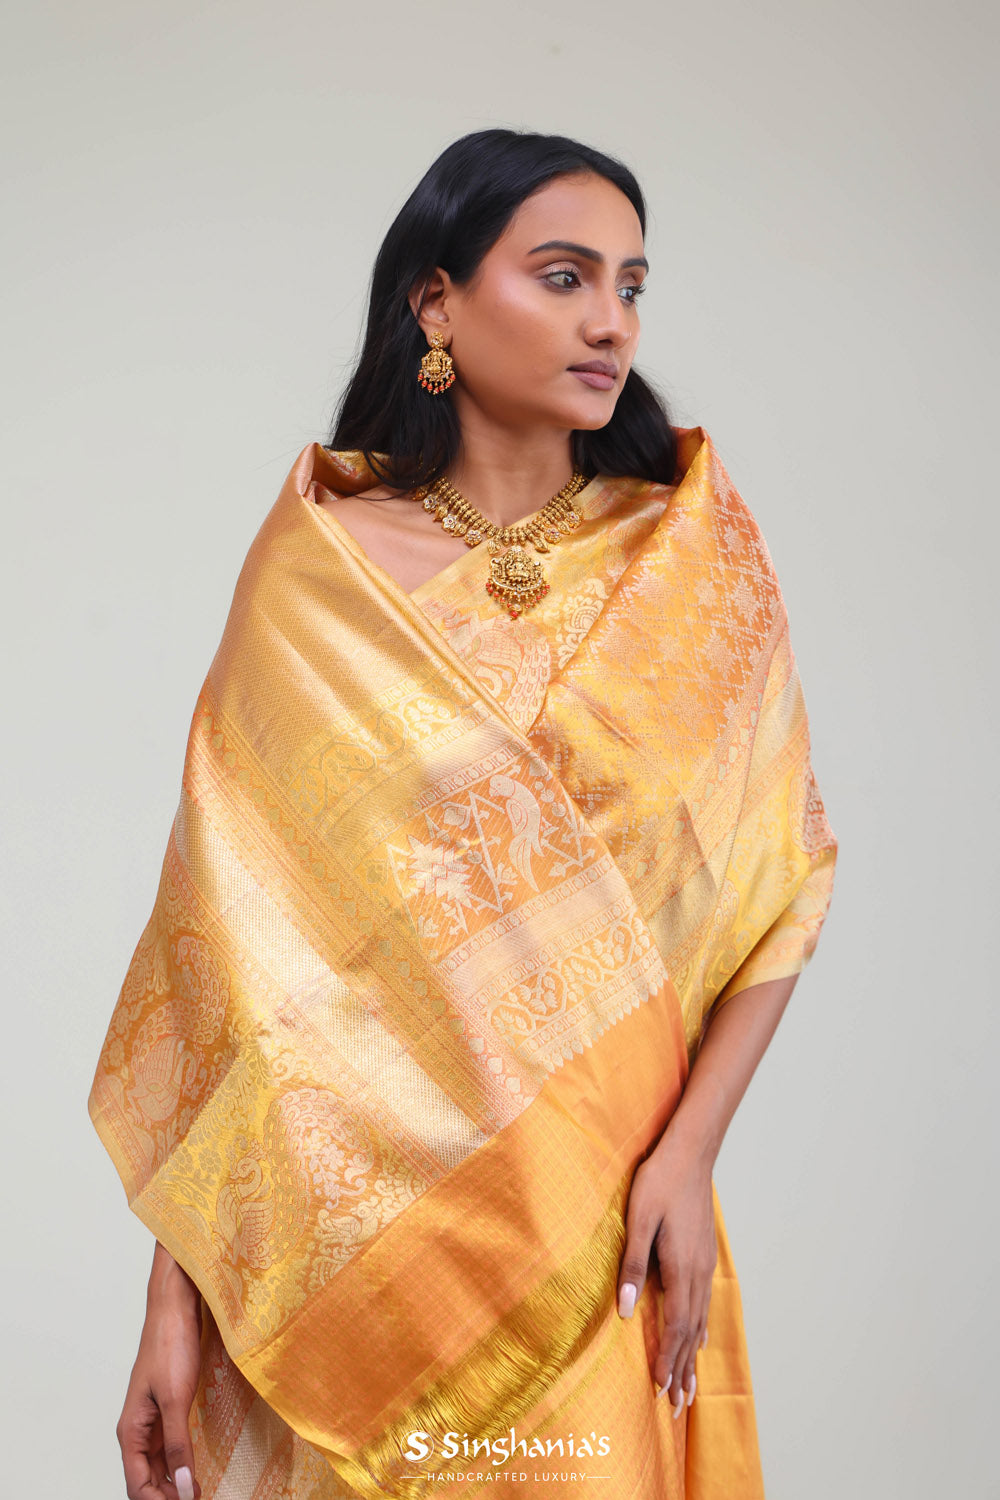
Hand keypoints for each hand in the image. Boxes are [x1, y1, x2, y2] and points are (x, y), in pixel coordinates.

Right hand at [117, 1264, 203, 1499]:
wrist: (175, 1308)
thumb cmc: (170, 1347)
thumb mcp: (176, 1398)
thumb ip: (178, 1444)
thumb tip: (181, 1486)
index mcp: (131, 1430)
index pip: (137, 1484)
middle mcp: (138, 1430)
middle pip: (146, 1480)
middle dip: (167, 1496)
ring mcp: (153, 1420)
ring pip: (159, 1467)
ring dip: (175, 1485)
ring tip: (199, 1494)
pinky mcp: (168, 1409)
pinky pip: (171, 1448)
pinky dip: (181, 1465)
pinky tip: (196, 1474)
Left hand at [615, 1135, 716, 1417]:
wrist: (691, 1151)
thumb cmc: (660, 1180)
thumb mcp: (639, 1217)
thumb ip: (633, 1264)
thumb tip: (627, 1309)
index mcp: (681, 1266)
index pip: (675, 1326)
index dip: (667, 1359)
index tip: (658, 1389)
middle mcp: (698, 1272)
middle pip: (690, 1332)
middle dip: (682, 1370)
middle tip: (676, 1406)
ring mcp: (705, 1263)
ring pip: (700, 1321)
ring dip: (691, 1356)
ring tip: (689, 1388)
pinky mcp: (704, 1254)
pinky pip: (703, 1303)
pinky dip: (699, 1329)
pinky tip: (698, 1339)